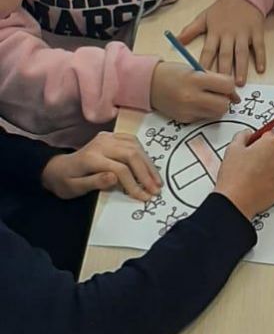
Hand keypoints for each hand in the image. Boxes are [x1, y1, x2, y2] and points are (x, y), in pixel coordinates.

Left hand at [41, 132, 160, 200]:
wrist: (57, 168)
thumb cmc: (65, 182)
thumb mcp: (75, 188)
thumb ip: (94, 182)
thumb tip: (115, 178)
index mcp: (91, 158)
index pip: (120, 169)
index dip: (134, 184)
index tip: (143, 197)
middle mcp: (101, 144)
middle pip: (131, 154)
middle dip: (146, 173)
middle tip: (156, 189)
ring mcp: (107, 138)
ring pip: (135, 146)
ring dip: (148, 163)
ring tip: (156, 180)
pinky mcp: (111, 136)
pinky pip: (132, 141)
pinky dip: (143, 153)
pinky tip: (148, 165)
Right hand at [150, 61, 237, 122]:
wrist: (149, 84)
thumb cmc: (173, 73)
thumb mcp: (194, 69)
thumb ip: (214, 79)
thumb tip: (233, 94)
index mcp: (196, 79)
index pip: (227, 85)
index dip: (230, 86)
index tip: (226, 85)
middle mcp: (192, 97)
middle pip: (224, 105)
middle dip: (225, 99)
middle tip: (220, 94)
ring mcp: (188, 111)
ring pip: (217, 114)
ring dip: (217, 107)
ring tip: (208, 98)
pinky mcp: (185, 119)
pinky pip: (204, 118)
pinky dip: (205, 112)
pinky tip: (196, 103)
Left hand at [178, 0, 264, 84]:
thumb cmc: (222, 9)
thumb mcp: (204, 17)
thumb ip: (191, 30)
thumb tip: (176, 41)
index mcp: (215, 32)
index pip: (208, 51)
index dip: (205, 64)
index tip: (202, 78)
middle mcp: (229, 34)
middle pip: (225, 54)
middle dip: (223, 71)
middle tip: (222, 87)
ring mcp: (244, 33)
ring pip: (242, 53)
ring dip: (241, 67)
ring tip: (239, 82)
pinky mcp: (256, 32)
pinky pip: (259, 46)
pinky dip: (261, 57)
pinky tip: (261, 69)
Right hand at [215, 130, 273, 221]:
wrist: (236, 201)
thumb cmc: (235, 177)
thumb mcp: (233, 148)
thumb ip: (243, 135)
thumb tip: (247, 134)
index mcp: (273, 143)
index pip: (270, 133)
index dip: (259, 140)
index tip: (254, 146)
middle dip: (267, 153)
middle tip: (251, 162)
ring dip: (273, 165)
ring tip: (256, 173)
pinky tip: (262, 182)